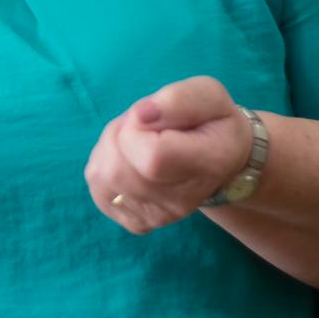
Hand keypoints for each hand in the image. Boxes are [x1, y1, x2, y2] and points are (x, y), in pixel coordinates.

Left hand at [84, 76, 252, 235]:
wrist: (220, 160)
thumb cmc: (212, 121)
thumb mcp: (208, 94)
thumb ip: (178, 99)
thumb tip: (140, 115)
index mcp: (208, 165)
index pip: (152, 157)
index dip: (135, 128)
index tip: (148, 116)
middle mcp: (182, 201)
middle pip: (118, 169)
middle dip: (118, 134)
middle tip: (141, 125)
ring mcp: (158, 217)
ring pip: (103, 177)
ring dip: (108, 148)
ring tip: (136, 140)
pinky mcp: (137, 223)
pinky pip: (98, 189)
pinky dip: (104, 166)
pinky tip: (128, 159)